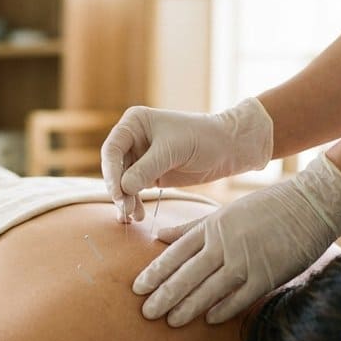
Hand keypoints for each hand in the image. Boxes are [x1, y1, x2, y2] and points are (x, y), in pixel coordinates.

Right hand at [100, 98, 272, 221]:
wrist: (228, 148)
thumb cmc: (203, 138)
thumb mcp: (173, 150)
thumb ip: (146, 168)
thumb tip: (123, 189)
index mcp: (135, 123)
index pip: (112, 149)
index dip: (111, 172)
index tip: (118, 193)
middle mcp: (133, 139)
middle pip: (114, 168)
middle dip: (118, 190)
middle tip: (125, 210)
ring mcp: (140, 157)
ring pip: (122, 182)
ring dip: (125, 200)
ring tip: (132, 217)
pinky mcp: (149, 174)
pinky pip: (134, 190)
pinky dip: (134, 202)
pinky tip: (136, 215)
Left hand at [132, 154, 340, 325]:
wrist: (311, 205)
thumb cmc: (266, 208)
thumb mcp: (225, 213)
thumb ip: (192, 228)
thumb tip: (159, 237)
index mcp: (212, 228)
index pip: (175, 254)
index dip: (155, 272)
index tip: (137, 288)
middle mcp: (225, 245)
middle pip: (187, 274)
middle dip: (165, 295)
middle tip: (146, 313)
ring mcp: (247, 261)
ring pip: (209, 289)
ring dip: (188, 307)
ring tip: (170, 321)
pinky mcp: (268, 276)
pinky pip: (240, 297)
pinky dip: (223, 309)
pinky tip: (208, 320)